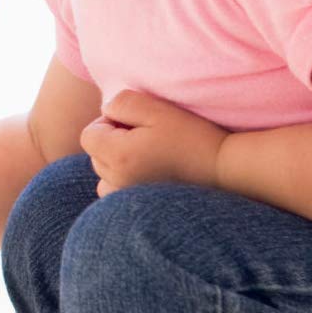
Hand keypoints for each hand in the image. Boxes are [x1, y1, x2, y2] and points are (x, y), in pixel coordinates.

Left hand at [79, 89, 228, 197]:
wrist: (223, 171)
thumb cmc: (190, 136)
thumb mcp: (156, 109)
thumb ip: (121, 103)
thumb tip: (106, 113)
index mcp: (118, 156)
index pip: (88, 135)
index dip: (109, 123)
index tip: (136, 124)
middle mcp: (117, 181)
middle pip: (95, 155)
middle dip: (113, 142)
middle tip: (148, 138)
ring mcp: (127, 198)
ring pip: (104, 175)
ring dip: (117, 163)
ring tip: (149, 157)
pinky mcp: (139, 209)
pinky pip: (116, 193)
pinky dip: (125, 182)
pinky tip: (150, 175)